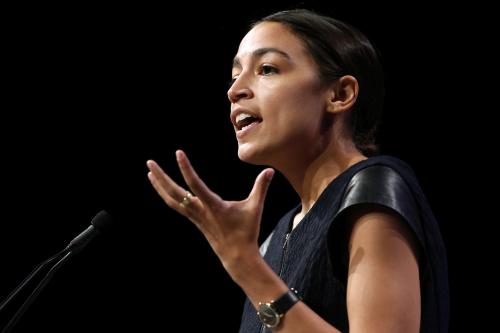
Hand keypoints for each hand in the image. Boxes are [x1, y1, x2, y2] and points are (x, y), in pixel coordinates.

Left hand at [146, 150, 273, 268]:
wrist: (237, 256)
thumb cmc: (246, 231)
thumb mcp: (255, 208)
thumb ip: (261, 187)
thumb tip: (270, 170)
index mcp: (212, 205)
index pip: (194, 184)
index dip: (185, 168)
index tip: (178, 153)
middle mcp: (199, 210)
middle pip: (174, 192)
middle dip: (161, 177)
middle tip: (149, 163)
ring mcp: (195, 216)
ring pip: (172, 200)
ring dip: (160, 186)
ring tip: (150, 173)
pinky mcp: (195, 220)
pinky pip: (176, 205)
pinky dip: (167, 195)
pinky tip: (163, 188)